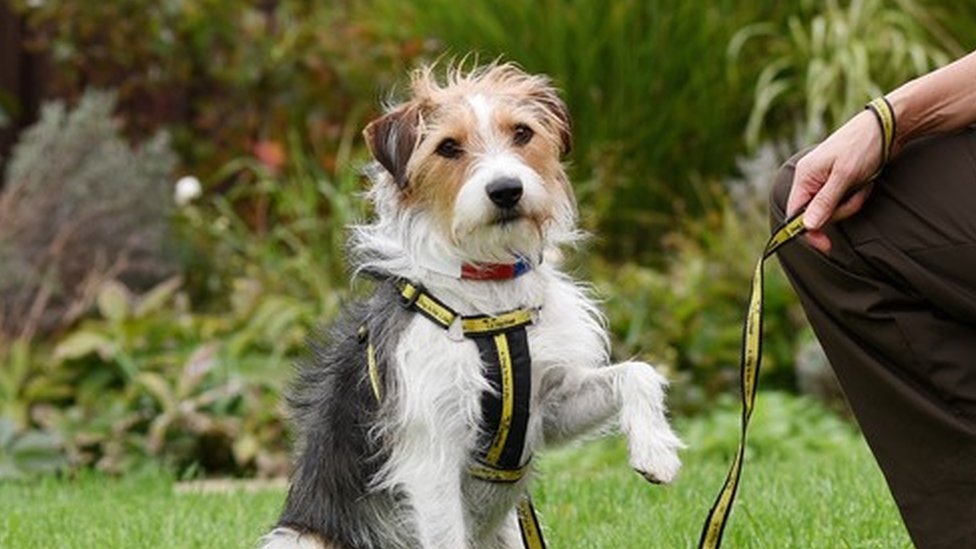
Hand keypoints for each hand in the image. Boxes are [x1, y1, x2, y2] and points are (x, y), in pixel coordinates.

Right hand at [786, 110, 883, 252]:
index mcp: (805, 176)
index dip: (808, 231)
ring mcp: (825, 180)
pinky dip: (856, 196)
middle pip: (816, 214)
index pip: (795, 214)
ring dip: (851, 203)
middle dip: (839, 211)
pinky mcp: (839, 181)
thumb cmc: (862, 146)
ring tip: (863, 185)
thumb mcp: (844, 176)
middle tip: (855, 197)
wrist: (888, 126)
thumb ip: (824, 202)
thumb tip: (807, 226)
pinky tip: (865, 183)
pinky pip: (844, 200)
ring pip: (833, 209)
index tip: (826, 244)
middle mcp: (811, 179)